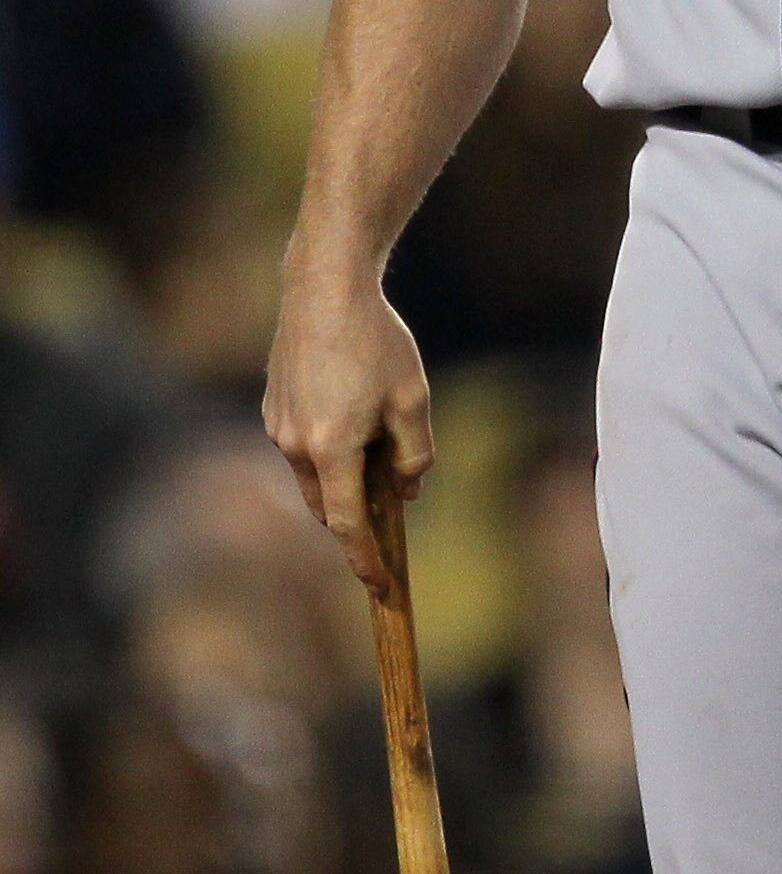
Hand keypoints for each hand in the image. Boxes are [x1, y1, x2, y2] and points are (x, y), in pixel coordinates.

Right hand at [264, 260, 434, 587]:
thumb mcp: (412, 398)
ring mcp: (278, 425)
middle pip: (326, 504)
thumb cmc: (376, 341)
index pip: (346, 524)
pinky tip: (354, 422)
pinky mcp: (272, 406)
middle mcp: (295, 444)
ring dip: (342, 481)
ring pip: (314, 475)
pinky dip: (328, 452)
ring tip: (380, 456)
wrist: (324, 288)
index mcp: (331, 448)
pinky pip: (303, 446)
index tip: (380, 585)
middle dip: (355, 519)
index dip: (365, 558)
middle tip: (390, 518)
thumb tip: (407, 490)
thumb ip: (415, 453)